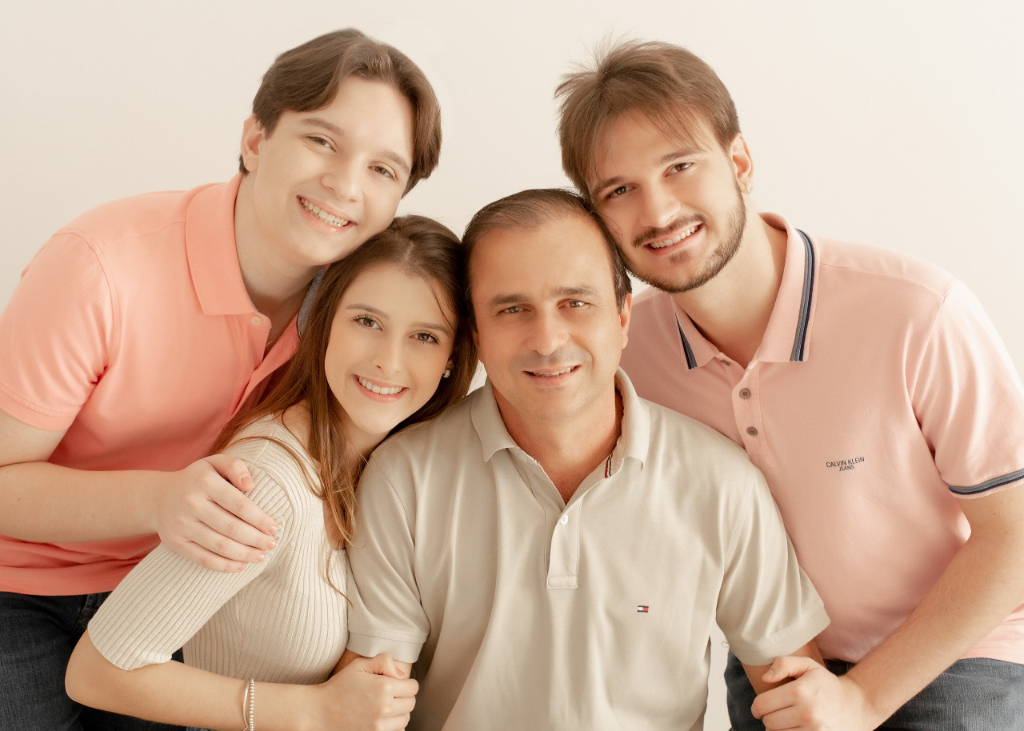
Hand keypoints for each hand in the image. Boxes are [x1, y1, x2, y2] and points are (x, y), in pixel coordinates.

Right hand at [151, 454, 277, 570]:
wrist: (159, 496)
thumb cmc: (198, 479)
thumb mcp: (215, 463)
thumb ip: (236, 467)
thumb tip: (250, 485)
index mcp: (205, 482)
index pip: (239, 504)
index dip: (259, 519)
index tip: (274, 528)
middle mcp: (191, 503)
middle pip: (231, 527)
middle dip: (255, 539)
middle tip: (271, 544)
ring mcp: (181, 524)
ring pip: (218, 545)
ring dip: (244, 554)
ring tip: (260, 556)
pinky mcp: (175, 542)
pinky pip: (202, 558)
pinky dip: (223, 565)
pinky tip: (241, 566)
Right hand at [312, 654, 417, 730]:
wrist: (319, 712)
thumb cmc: (338, 687)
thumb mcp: (358, 665)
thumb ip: (383, 662)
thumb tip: (401, 674)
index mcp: (384, 687)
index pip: (413, 687)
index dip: (406, 683)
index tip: (397, 683)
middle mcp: (384, 708)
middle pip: (411, 704)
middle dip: (404, 697)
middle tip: (391, 694)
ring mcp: (379, 725)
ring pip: (405, 720)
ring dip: (399, 713)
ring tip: (386, 707)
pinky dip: (393, 726)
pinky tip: (382, 719)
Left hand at [752, 656, 881, 730]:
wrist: (855, 705)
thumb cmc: (825, 684)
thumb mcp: (807, 665)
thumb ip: (784, 664)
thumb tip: (766, 678)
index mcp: (800, 692)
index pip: (762, 705)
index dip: (757, 706)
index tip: (761, 706)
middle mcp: (807, 713)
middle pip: (768, 722)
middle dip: (768, 716)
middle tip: (777, 711)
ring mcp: (814, 730)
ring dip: (777, 728)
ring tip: (786, 719)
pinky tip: (793, 727)